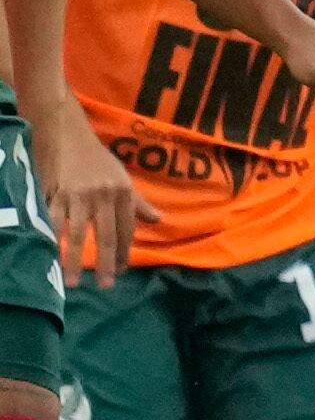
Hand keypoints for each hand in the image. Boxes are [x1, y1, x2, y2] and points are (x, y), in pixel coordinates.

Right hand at [30, 96, 144, 287]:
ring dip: (76, 260)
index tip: (123, 270)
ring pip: (79, 233)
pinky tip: (51, 256)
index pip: (127, 228)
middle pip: (106, 235)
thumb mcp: (123, 178)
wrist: (69, 135)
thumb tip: (159, 220)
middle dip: (106, 262)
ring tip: (75, 281)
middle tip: (107, 285)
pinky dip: (52, 240)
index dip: (125, 250)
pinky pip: (54, 222)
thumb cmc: (98, 159)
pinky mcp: (56, 194)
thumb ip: (139, 203)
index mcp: (123, 193)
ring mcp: (78, 196)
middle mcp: (103, 196)